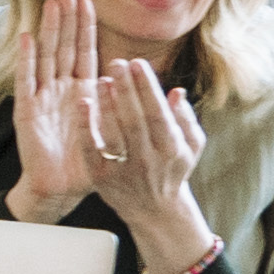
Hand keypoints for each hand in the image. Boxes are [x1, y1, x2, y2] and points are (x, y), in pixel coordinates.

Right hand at [5, 0, 109, 221]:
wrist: (61, 188)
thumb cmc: (87, 160)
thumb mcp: (114, 129)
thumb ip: (124, 105)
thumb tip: (139, 79)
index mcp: (83, 92)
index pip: (85, 52)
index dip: (85, 27)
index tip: (87, 0)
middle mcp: (61, 89)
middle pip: (64, 46)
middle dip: (66, 18)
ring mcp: (43, 97)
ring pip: (47, 56)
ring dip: (49, 30)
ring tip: (50, 4)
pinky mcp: (27, 111)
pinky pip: (27, 80)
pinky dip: (27, 59)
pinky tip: (28, 37)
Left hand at [87, 57, 212, 257]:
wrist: (155, 211)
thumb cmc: (172, 170)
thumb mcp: (191, 146)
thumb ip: (186, 118)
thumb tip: (177, 91)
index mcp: (171, 148)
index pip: (158, 113)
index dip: (147, 87)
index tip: (138, 63)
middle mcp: (147, 159)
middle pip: (134, 119)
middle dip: (126, 89)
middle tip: (116, 62)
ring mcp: (122, 169)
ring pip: (113, 133)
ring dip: (106, 104)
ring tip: (102, 79)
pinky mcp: (100, 177)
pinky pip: (91, 148)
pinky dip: (86, 126)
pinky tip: (82, 103)